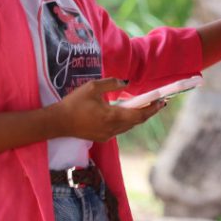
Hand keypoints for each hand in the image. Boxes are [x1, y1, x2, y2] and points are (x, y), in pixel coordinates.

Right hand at [48, 78, 165, 140]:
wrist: (58, 122)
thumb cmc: (74, 103)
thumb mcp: (93, 87)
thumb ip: (112, 83)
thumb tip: (127, 83)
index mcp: (112, 116)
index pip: (139, 114)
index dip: (152, 108)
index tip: (162, 101)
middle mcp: (113, 129)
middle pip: (137, 121)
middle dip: (149, 112)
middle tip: (158, 102)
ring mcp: (107, 135)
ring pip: (129, 126)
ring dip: (138, 117)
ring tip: (146, 105)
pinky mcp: (102, 138)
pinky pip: (120, 129)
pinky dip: (127, 121)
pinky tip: (127, 112)